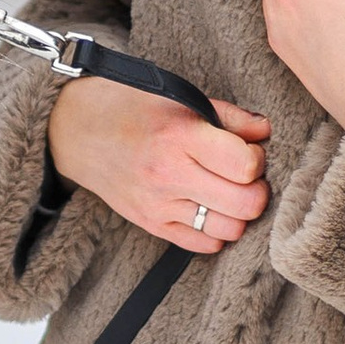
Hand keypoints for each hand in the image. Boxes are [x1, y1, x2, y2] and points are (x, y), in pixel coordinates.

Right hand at [45, 76, 270, 253]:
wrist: (79, 131)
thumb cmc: (134, 108)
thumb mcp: (181, 98)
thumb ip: (229, 116)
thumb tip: (265, 132)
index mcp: (180, 137)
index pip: (245, 165)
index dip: (257, 159)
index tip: (248, 150)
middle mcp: (169, 175)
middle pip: (245, 204)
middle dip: (257, 190)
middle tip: (246, 176)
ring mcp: (159, 205)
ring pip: (229, 230)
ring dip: (238, 214)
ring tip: (228, 193)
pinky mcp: (151, 224)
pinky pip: (204, 245)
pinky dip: (216, 231)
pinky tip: (209, 208)